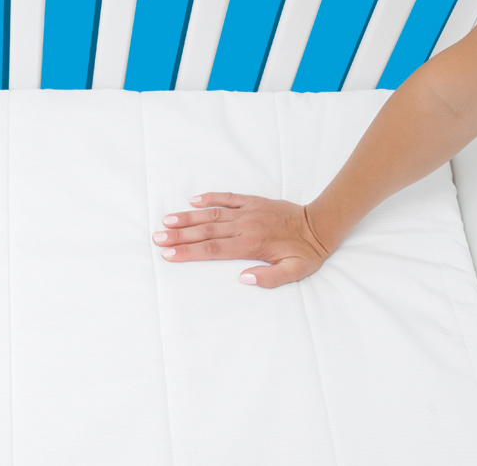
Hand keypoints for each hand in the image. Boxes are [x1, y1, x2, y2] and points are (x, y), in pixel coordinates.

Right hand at [153, 192, 333, 288]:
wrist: (320, 224)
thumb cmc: (306, 252)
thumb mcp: (295, 272)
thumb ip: (270, 278)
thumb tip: (243, 278)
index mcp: (251, 245)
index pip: (213, 250)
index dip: (189, 252)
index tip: (170, 255)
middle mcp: (245, 226)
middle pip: (206, 231)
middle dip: (179, 236)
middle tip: (157, 239)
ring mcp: (247, 211)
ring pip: (211, 214)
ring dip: (188, 217)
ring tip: (166, 221)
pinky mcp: (252, 201)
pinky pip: (227, 197)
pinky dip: (210, 198)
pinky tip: (193, 201)